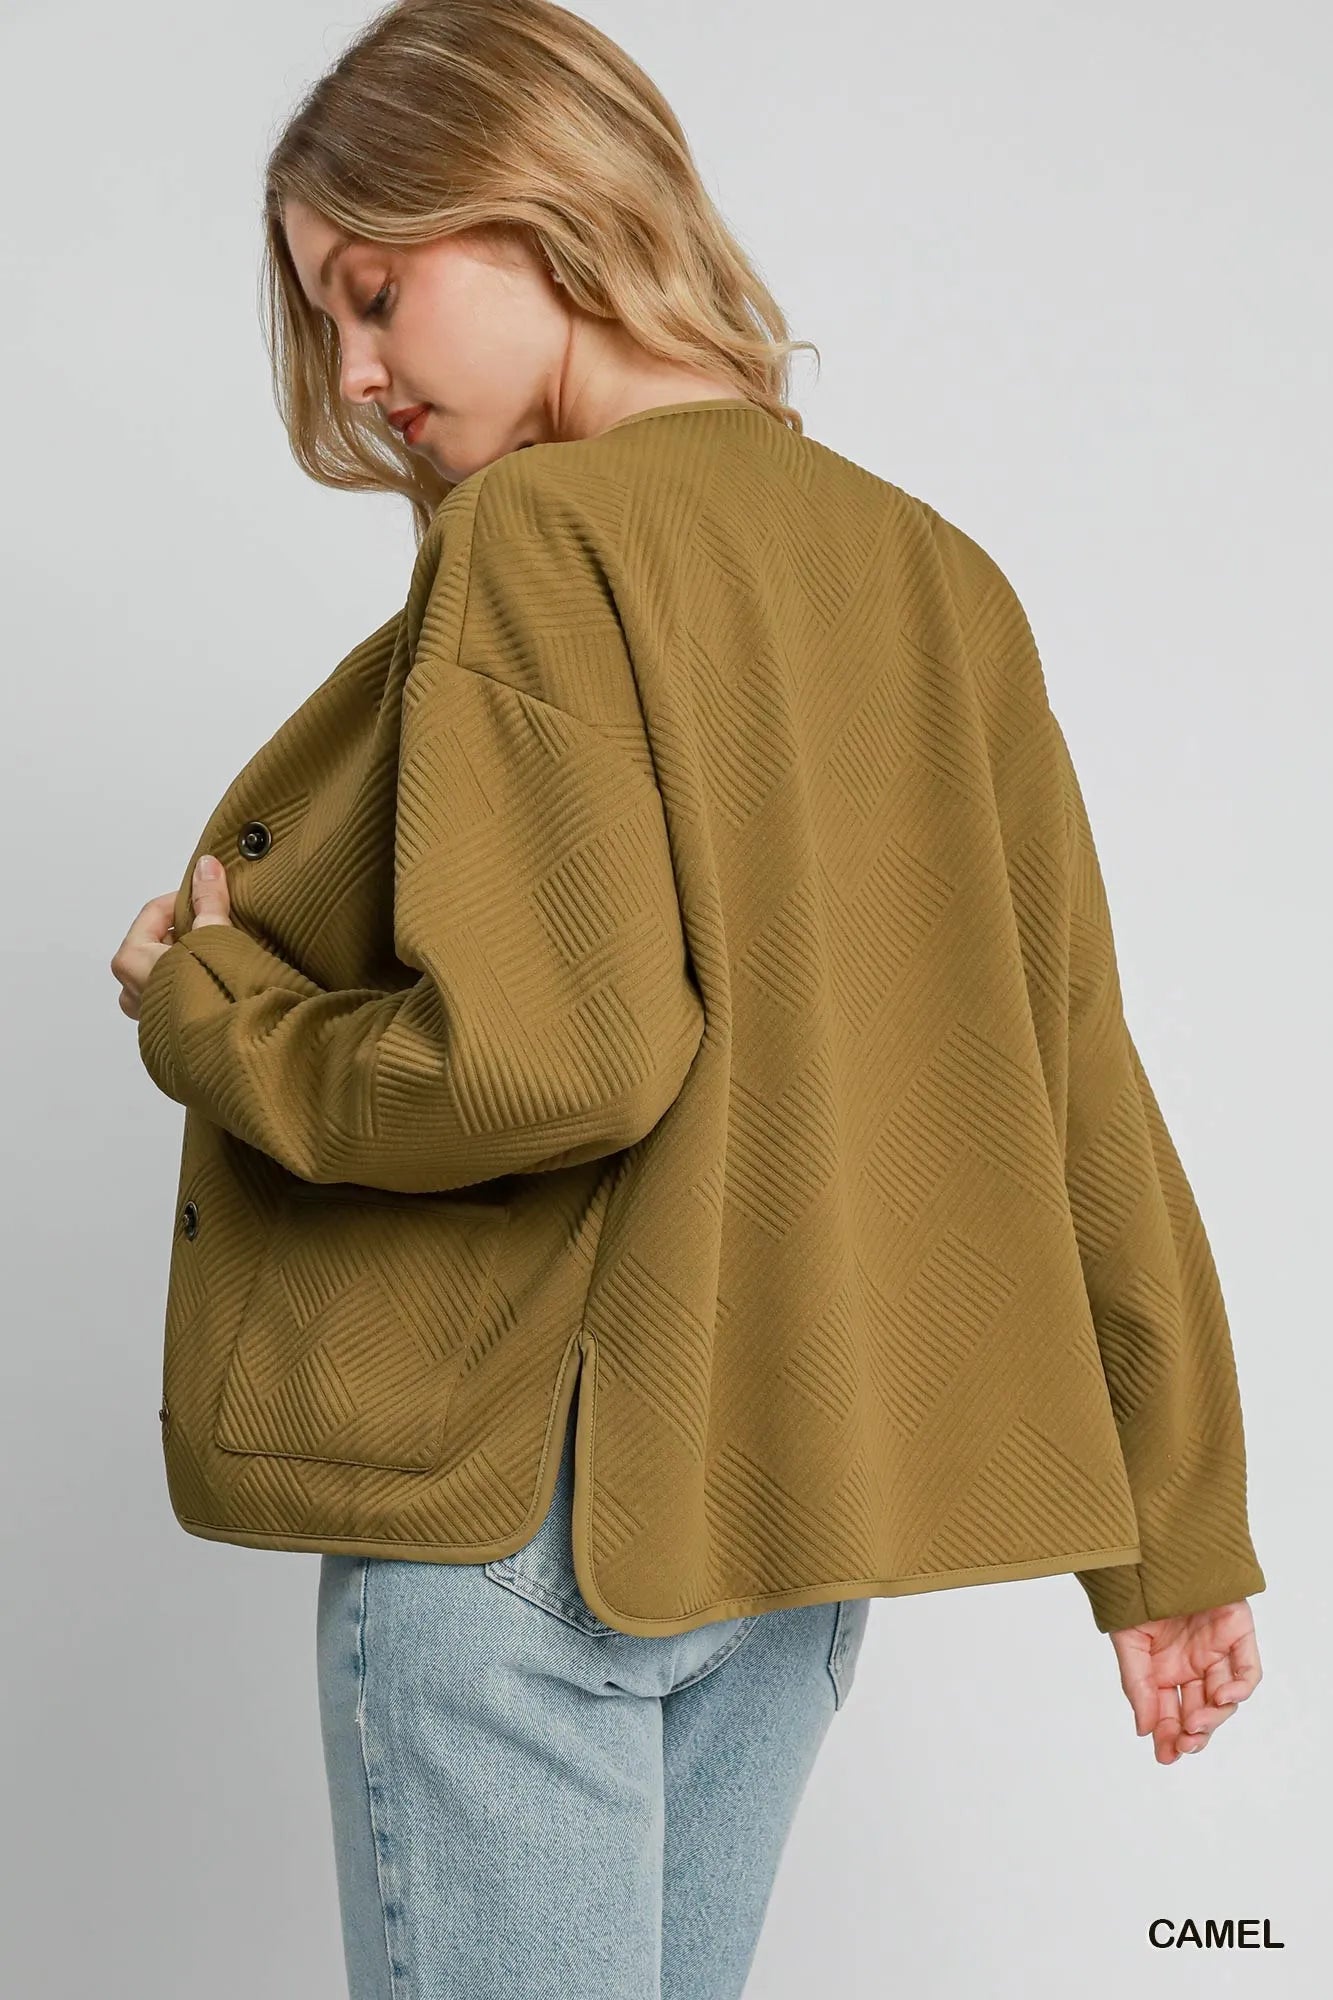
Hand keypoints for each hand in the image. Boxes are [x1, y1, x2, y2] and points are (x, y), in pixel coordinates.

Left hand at [111, 853, 232, 1020]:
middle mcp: (132, 989)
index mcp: (131, 961)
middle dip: (190, 933)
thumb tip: (206, 867)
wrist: (228, 1054)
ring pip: (169, 972)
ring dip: (194, 963)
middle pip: (159, 944)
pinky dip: (197, 986)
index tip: (211, 897)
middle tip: (221, 929)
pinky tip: (223, 986)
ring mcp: (149, 1014)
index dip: (186, 900)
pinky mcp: (170, 1034)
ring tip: (224, 960)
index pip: (154, 913)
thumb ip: (209, 900)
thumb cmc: (210, 998)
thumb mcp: (213, 936)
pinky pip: (180, 997)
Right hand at [1109, 1599, 1262, 1763]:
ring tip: (1195, 1725)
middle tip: (1182, 1747)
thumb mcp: (1128, 1642)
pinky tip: (1222, 1697)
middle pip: (1200, 1712)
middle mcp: (1192, 1664)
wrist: (1153, 1547)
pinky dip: (1239, 1687)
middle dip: (1192, 1735)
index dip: (1168, 1736)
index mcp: (1164, 1668)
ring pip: (1225, 1698)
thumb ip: (1137, 1685)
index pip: (1170, 1712)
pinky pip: (1248, 1670)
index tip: (1164, 1755)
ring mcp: (1217, 1650)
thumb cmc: (1137, 1588)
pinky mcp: (1237, 1633)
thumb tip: (1144, 1730)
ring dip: (1213, 1718)